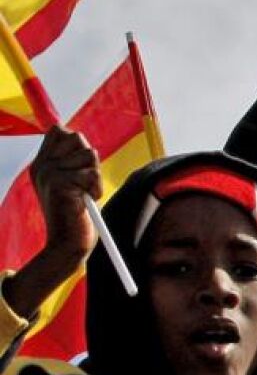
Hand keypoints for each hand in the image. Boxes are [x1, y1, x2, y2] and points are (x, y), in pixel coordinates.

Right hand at [31, 127, 101, 263]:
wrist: (66, 243)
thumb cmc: (75, 213)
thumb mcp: (71, 182)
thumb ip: (71, 159)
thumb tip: (73, 133)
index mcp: (42, 164)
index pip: (59, 131)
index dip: (75, 143)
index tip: (77, 166)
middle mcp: (42, 166)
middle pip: (77, 138)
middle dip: (89, 161)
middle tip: (83, 184)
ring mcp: (48, 173)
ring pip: (89, 154)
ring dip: (94, 177)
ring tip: (83, 194)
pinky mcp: (59, 184)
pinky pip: (93, 174)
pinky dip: (96, 188)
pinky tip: (85, 202)